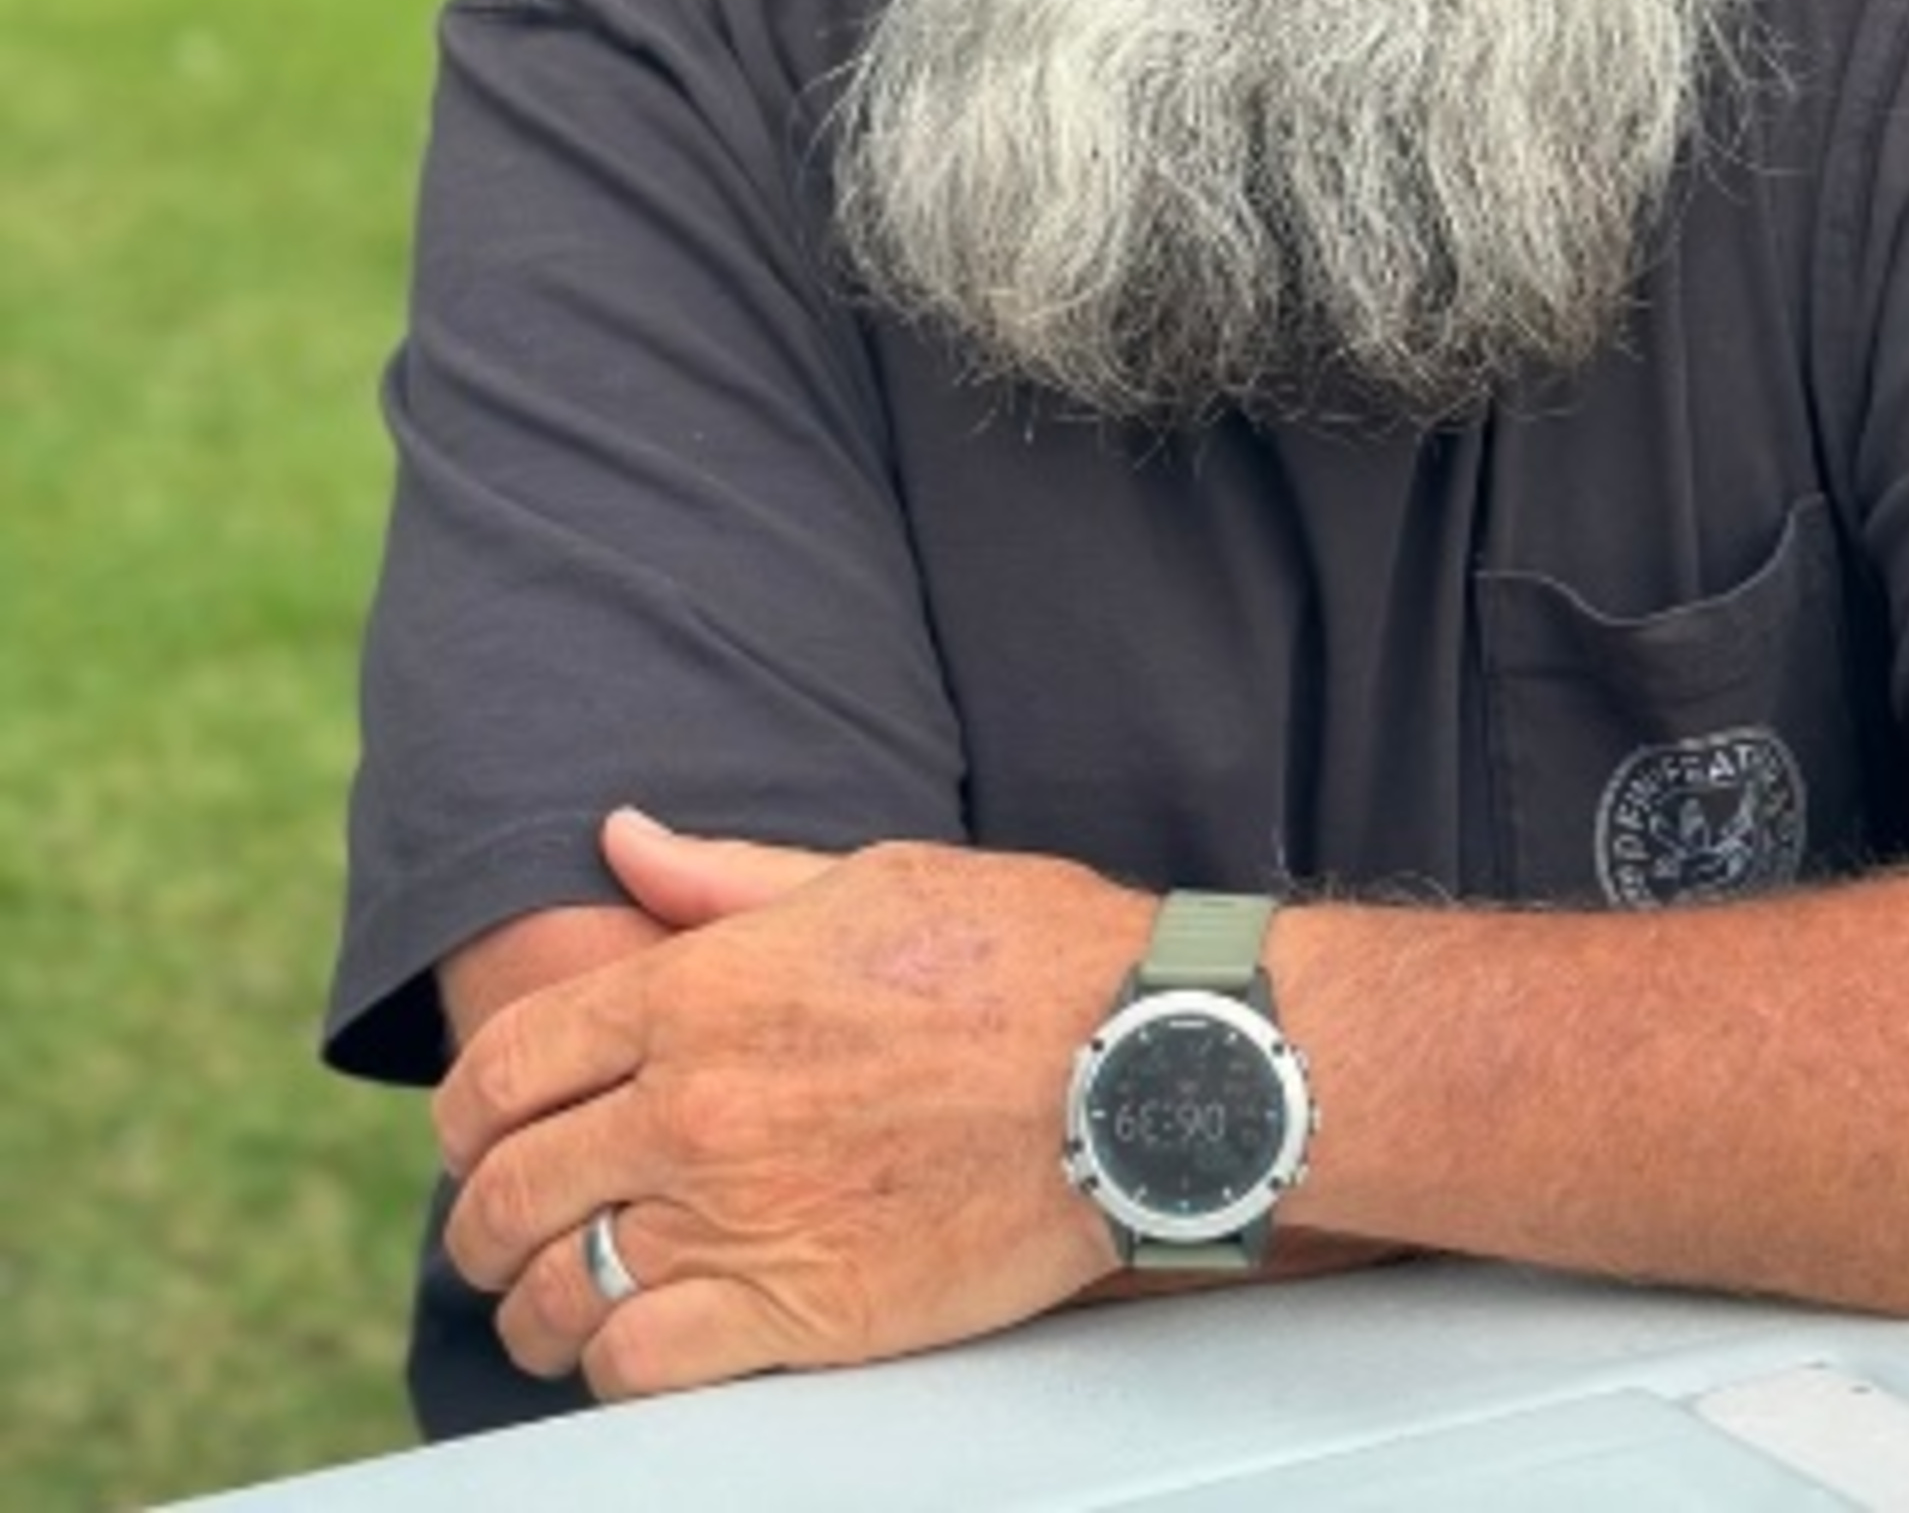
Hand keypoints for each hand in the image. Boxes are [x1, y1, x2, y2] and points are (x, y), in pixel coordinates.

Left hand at [434, 810, 1147, 1401]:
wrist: (1142, 1064)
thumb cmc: (1021, 954)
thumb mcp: (869, 878)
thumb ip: (723, 877)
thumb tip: (618, 838)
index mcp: (701, 989)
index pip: (505, 1068)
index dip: (466, 1112)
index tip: (477, 1134)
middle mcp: (697, 1107)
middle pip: (508, 1188)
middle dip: (479, 1218)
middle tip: (498, 1231)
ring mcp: (743, 1217)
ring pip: (557, 1291)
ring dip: (533, 1305)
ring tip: (551, 1305)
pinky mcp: (801, 1316)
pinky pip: (640, 1369)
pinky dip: (613, 1367)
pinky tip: (636, 1345)